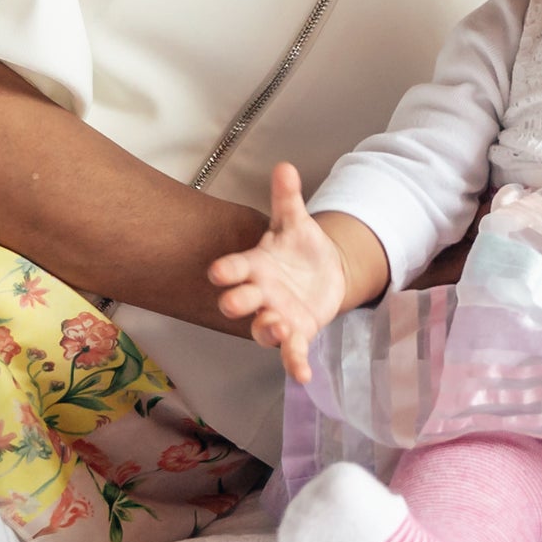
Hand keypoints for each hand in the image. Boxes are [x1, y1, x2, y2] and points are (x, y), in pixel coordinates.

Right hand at [202, 164, 355, 383]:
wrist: (323, 270)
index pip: (235, 268)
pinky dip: (295, 364)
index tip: (218, 272)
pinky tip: (304, 376)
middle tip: (236, 302)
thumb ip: (287, 198)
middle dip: (237, 302)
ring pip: (263, 328)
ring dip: (267, 329)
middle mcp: (261, 294)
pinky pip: (292, 352)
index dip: (227, 270)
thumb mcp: (294, 221)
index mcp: (256, 266)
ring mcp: (277, 315)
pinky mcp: (297, 332)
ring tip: (276, 326)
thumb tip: (284, 166)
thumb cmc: (298, 247)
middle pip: (242, 301)